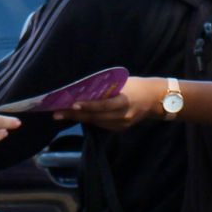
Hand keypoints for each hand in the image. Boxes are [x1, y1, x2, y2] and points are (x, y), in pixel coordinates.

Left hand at [53, 77, 167, 130]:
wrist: (154, 99)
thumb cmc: (135, 85)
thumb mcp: (122, 83)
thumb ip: (105, 89)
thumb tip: (83, 90)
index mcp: (124, 101)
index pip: (102, 105)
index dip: (87, 106)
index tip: (71, 105)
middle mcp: (122, 115)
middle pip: (95, 116)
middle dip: (74, 115)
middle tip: (56, 113)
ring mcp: (121, 124)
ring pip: (96, 122)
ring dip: (77, 119)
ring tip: (61, 115)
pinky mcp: (120, 128)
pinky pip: (101, 124)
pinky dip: (88, 120)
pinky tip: (76, 117)